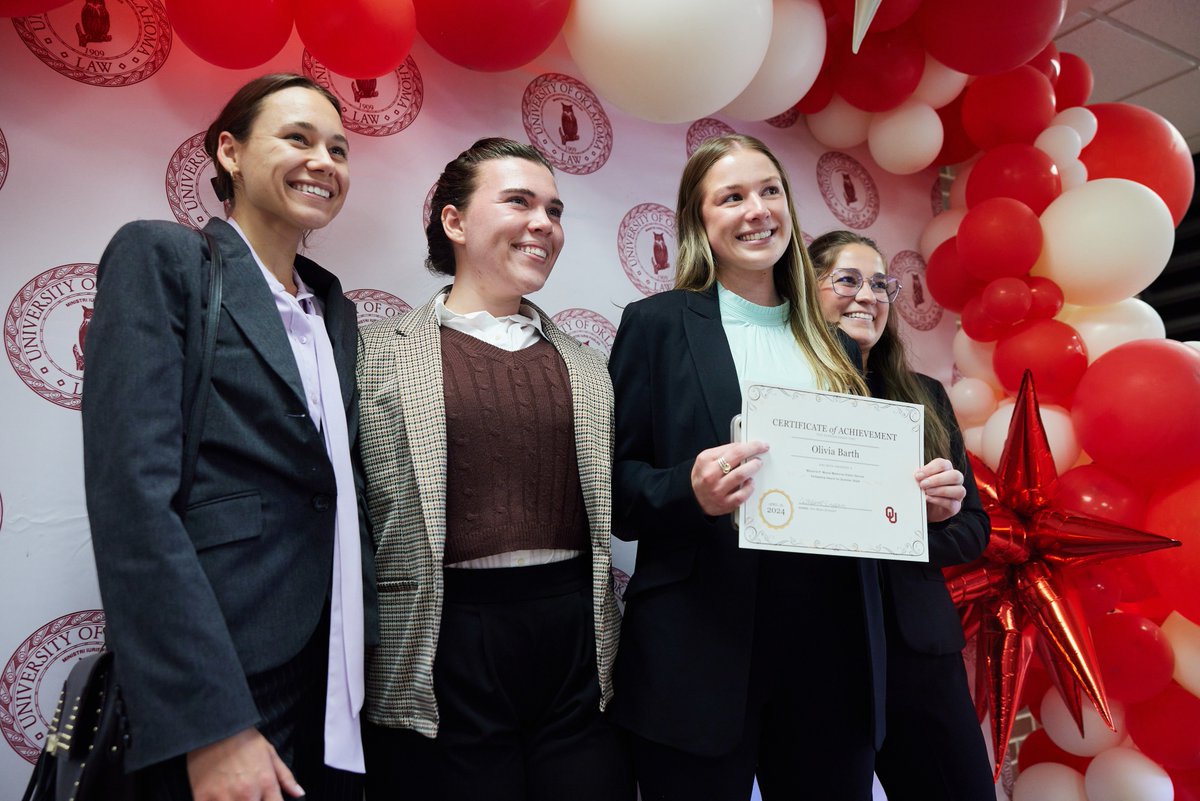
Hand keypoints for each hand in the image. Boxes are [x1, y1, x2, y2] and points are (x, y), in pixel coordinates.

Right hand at [186, 727, 303, 800]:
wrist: (216, 727)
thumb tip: (299, 793)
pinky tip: (217, 797)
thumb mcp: (270, 754)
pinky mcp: (202, 798)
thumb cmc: (244, 740)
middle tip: (247, 795)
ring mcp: (223, 798)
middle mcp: (247, 794)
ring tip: (232, 795)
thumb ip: (286, 777)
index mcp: (265, 784)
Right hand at [691, 441, 768, 516]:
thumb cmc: (702, 478)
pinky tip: (750, 483)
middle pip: (737, 458)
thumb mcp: (705, 460)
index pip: (733, 449)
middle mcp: (711, 475)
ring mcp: (718, 490)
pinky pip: (742, 495)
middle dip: (754, 451)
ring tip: (757, 464)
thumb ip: (723, 452)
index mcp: (706, 461)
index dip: (750, 445)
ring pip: (741, 475)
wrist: (693, 499)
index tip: (759, 444)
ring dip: (753, 467)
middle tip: (762, 450)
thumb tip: (743, 447)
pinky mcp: (724, 503)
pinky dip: (749, 487)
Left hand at [916, 457, 965, 523]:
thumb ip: (921, 476)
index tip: (918, 475)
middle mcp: (956, 480)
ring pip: (959, 490)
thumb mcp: (921, 480)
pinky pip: (952, 503)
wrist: (925, 507)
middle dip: (937, 480)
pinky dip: (939, 501)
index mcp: (947, 469)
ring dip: (940, 491)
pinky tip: (928, 499)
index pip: (943, 464)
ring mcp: (958, 494)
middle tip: (923, 484)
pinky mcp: (956, 506)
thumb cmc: (924, 489)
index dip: (930, 469)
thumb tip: (917, 475)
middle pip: (955, 475)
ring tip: (926, 492)